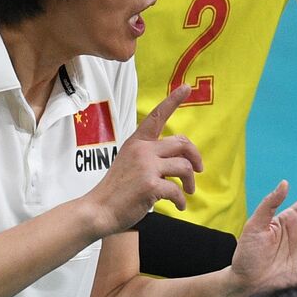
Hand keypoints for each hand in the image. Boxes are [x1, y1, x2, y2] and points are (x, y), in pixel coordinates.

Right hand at [85, 86, 202, 235]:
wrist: (99, 210)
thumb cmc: (117, 189)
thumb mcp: (130, 163)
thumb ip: (151, 157)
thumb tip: (177, 162)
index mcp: (136, 142)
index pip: (157, 116)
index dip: (173, 100)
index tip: (186, 87)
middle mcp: (142, 150)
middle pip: (182, 143)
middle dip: (195, 157)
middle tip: (198, 170)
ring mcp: (146, 167)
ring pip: (184, 167)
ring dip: (190, 182)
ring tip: (188, 192)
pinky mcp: (151, 185)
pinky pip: (177, 191)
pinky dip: (181, 201)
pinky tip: (178, 206)